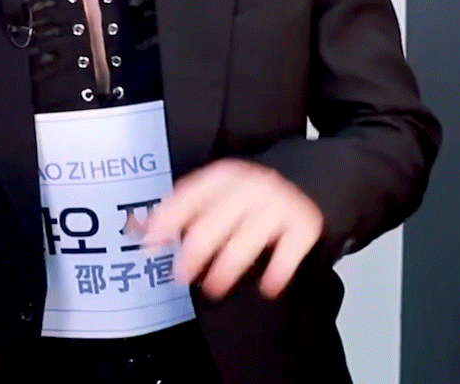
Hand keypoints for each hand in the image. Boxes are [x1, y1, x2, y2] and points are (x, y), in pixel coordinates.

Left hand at [141, 159, 323, 299]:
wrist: (316, 172)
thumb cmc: (257, 192)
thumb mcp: (224, 189)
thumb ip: (188, 208)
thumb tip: (143, 230)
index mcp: (225, 175)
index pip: (190, 195)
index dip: (167, 219)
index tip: (148, 244)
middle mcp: (250, 185)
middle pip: (214, 220)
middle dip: (193, 251)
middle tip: (179, 275)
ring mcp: (278, 203)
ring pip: (246, 237)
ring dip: (227, 266)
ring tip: (213, 286)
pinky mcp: (305, 222)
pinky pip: (288, 249)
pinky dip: (277, 269)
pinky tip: (266, 286)